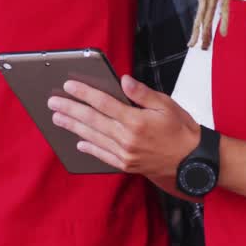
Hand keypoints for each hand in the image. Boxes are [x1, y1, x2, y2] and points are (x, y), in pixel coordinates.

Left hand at [48, 75, 200, 181]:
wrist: (192, 161)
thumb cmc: (181, 129)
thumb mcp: (166, 104)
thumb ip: (142, 93)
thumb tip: (124, 80)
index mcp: (136, 120)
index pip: (104, 103)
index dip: (84, 93)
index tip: (69, 85)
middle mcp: (127, 138)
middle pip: (93, 120)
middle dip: (70, 110)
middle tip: (53, 102)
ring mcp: (125, 154)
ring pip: (93, 137)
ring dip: (73, 127)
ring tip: (57, 119)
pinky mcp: (127, 165)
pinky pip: (103, 155)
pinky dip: (89, 148)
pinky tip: (78, 141)